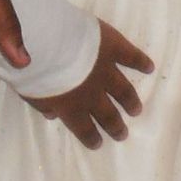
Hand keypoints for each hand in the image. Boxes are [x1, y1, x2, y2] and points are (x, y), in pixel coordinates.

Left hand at [26, 21, 152, 148]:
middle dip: (115, 126)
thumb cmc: (32, 66)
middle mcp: (92, 93)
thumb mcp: (30, 91)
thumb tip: (52, 114)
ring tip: (136, 109)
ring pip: (123, 90)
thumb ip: (42, 104)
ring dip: (130, 101)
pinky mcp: (113, 47)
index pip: (84, 128)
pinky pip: (131, 56)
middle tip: (122, 133)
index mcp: (70, 106)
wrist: (45, 37)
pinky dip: (141, 62)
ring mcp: (105, 70)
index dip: (91, 137)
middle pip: (107, 114)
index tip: (98, 143)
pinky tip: (150, 67)